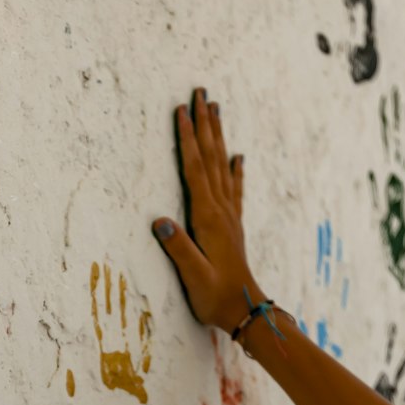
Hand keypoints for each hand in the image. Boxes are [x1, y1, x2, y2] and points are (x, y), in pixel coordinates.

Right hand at [152, 88, 264, 333]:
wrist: (245, 311)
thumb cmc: (216, 297)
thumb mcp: (193, 276)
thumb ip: (178, 248)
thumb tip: (159, 220)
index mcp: (208, 217)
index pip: (195, 169)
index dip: (188, 138)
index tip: (182, 109)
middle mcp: (221, 210)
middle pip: (212, 157)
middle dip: (206, 123)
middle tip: (202, 92)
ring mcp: (230, 216)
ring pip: (223, 166)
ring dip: (219, 136)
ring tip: (217, 110)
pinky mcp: (234, 226)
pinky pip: (234, 189)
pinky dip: (235, 170)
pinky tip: (238, 157)